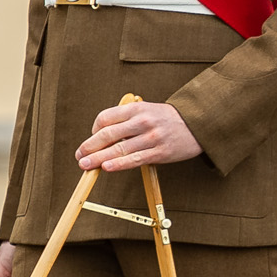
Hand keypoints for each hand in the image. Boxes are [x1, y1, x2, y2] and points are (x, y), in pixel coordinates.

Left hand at [78, 100, 201, 170]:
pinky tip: (106, 167)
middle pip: (108, 135)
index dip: (93, 130)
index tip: (91, 140)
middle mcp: (142, 121)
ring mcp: (150, 137)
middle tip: (79, 155)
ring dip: (98, 159)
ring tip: (85, 165)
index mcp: (136, 108)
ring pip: (118, 150)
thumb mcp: (147, 110)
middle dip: (89, 147)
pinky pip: (134, 160)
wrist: (196, 124)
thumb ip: (126, 119)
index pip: (105, 118)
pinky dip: (118, 164)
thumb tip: (103, 136)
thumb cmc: (167, 119)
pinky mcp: (159, 153)